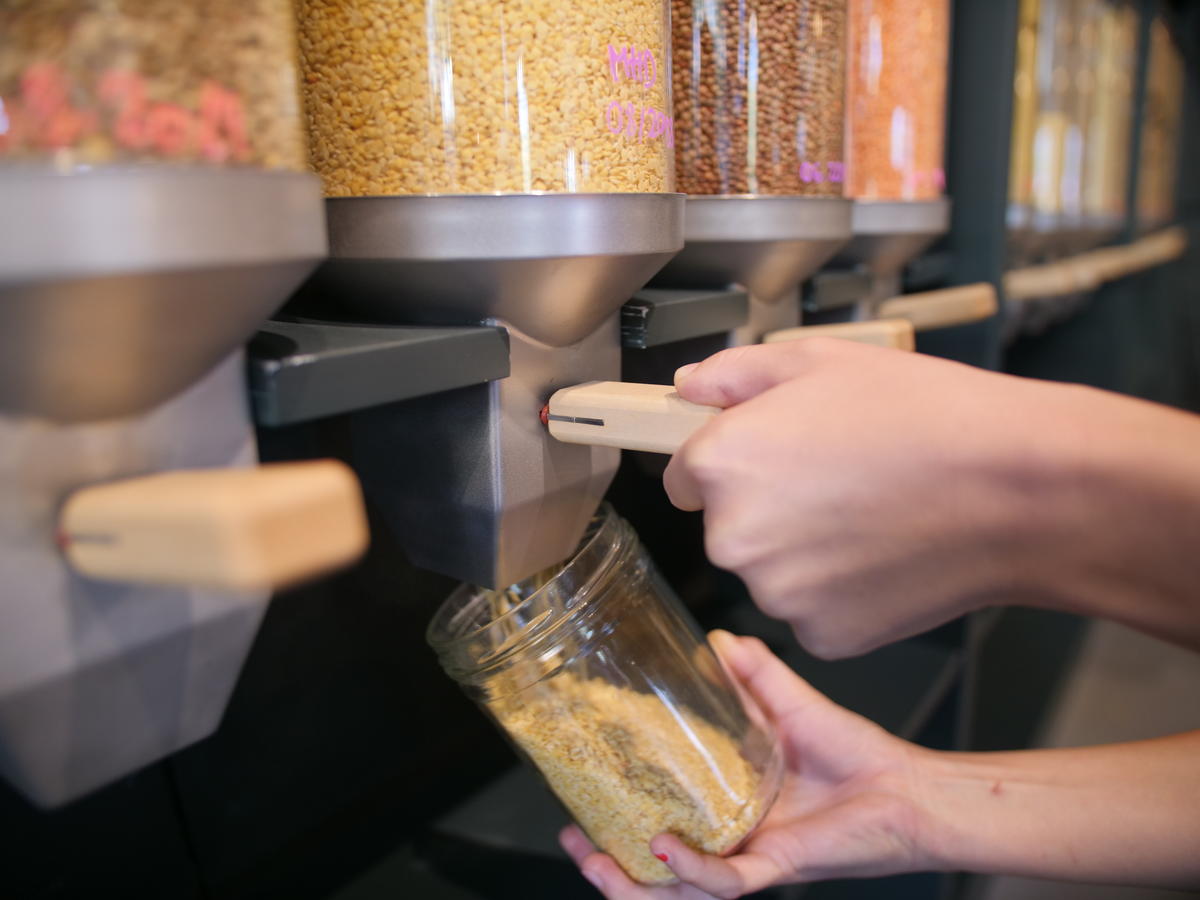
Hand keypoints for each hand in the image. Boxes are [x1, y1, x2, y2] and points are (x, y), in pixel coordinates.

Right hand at [559, 631, 930, 897]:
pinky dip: (692, 869)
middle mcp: (733, 838)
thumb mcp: (790, 703)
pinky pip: (726, 882)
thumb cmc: (856, 754)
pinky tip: (664, 848)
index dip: (617, 811)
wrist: (909, 788)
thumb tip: (716, 637)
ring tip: (600, 861)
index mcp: (728, 805)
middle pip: (657, 868)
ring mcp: (752, 857)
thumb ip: (753, 672)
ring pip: (679, 891)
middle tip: (577, 842)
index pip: (660, 817)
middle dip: (609, 866)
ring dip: (633, 883)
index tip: (580, 793)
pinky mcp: (777, 867)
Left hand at [661, 340, 1199, 656]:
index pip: (682, 476)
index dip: (727, 462)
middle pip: (727, 527)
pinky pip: (813, 609)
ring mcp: (777, 595)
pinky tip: (884, 553)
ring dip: (803, 552)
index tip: (770, 458)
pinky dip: (840, 591)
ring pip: (772, 572)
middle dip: (765, 508)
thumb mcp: (819, 361)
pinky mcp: (822, 636)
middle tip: (836, 480)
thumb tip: (688, 386)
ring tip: (870, 513)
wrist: (1015, 490)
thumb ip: (735, 374)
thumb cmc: (924, 417)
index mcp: (722, 465)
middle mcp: (734, 537)